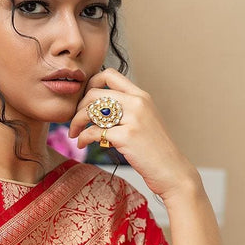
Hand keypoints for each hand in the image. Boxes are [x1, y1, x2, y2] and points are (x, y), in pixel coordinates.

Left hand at [69, 68, 199, 202]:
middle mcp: (137, 103)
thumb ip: (127, 109)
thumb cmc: (155, 149)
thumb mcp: (145, 120)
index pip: (110, 75)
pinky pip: (93, 131)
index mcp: (141, 96)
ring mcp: (132, 119)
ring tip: (74, 132)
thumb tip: (99, 108)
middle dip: (78, 107)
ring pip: (90, 110)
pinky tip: (81, 144)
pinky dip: (82, 137)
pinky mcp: (126, 137)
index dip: (91, 84)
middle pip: (94, 93)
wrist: (171, 169)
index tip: (85, 101)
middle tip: (75, 121)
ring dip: (76, 121)